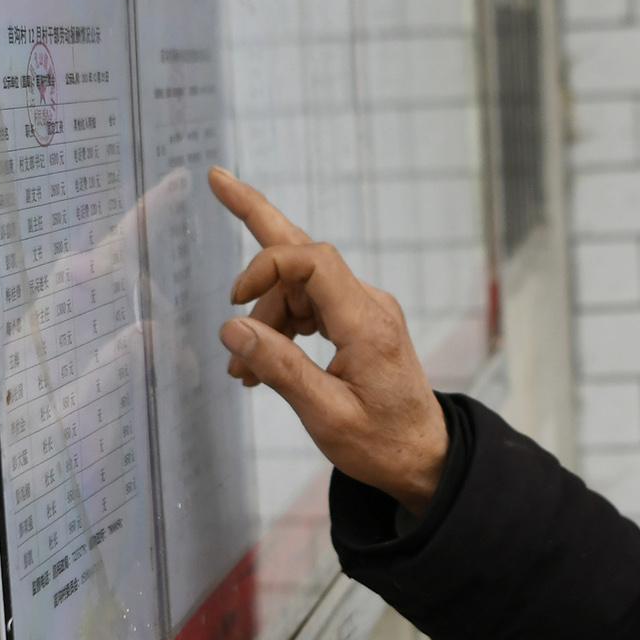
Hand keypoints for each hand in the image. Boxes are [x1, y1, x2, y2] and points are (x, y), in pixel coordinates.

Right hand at [207, 168, 448, 514]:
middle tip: (217, 181)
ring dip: (264, 316)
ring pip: (299, 287)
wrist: (423, 458)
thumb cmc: (382, 444)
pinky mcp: (358, 323)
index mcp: (367, 323)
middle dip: (257, 215)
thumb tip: (233, 328)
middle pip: (305, 249)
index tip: (234, 301)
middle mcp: (368, 305)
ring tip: (240, 367)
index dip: (267, 267)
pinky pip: (309, 306)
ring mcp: (364, 311)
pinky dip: (280, 326)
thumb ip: (280, 368)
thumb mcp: (326, 415)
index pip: (313, 261)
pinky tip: (259, 359)